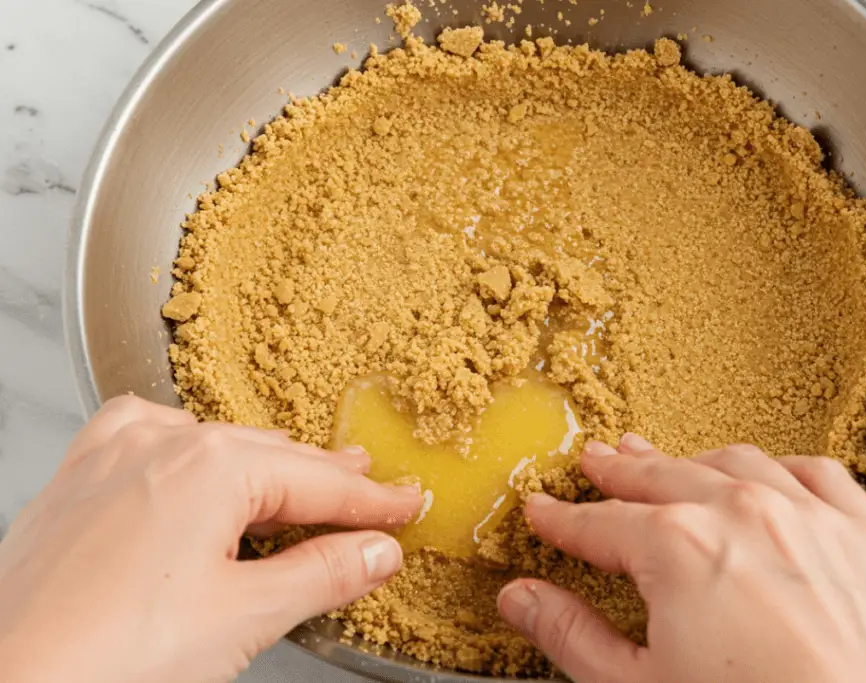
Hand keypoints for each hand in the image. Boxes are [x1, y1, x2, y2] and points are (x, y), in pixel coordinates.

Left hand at [0, 396, 421, 682]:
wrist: (2, 680)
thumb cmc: (104, 660)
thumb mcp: (242, 619)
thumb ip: (322, 575)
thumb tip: (377, 551)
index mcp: (214, 468)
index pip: (322, 483)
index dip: (374, 500)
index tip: (406, 505)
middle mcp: (162, 445)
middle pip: (273, 458)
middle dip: (327, 480)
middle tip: (371, 494)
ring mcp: (113, 457)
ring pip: (213, 444)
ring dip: (264, 464)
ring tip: (300, 479)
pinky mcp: (77, 481)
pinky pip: (143, 435)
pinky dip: (185, 445)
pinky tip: (193, 456)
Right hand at [497, 436, 865, 682]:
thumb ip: (571, 636)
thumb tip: (521, 600)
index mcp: (677, 546)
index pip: (598, 522)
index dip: (562, 518)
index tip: (544, 511)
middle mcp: (742, 511)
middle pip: (660, 477)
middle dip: (619, 471)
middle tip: (595, 462)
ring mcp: (808, 516)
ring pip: (733, 462)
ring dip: (689, 460)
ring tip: (664, 459)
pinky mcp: (865, 536)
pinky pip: (816, 474)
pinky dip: (779, 467)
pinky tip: (765, 474)